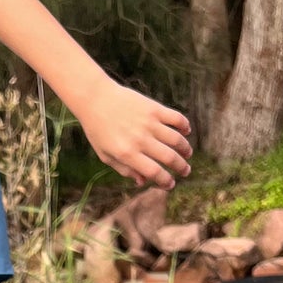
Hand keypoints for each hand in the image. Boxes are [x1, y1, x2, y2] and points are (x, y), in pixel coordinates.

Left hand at [77, 79, 192, 188]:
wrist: (95, 98)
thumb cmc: (98, 129)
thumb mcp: (105, 155)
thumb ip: (124, 170)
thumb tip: (143, 182)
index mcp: (127, 154)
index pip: (154, 172)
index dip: (166, 181)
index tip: (170, 184)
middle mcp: (140, 139)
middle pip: (169, 158)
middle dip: (181, 168)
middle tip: (186, 171)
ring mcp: (148, 123)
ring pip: (176, 139)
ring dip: (185, 149)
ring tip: (187, 154)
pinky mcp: (153, 108)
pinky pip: (176, 118)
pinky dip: (185, 126)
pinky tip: (186, 131)